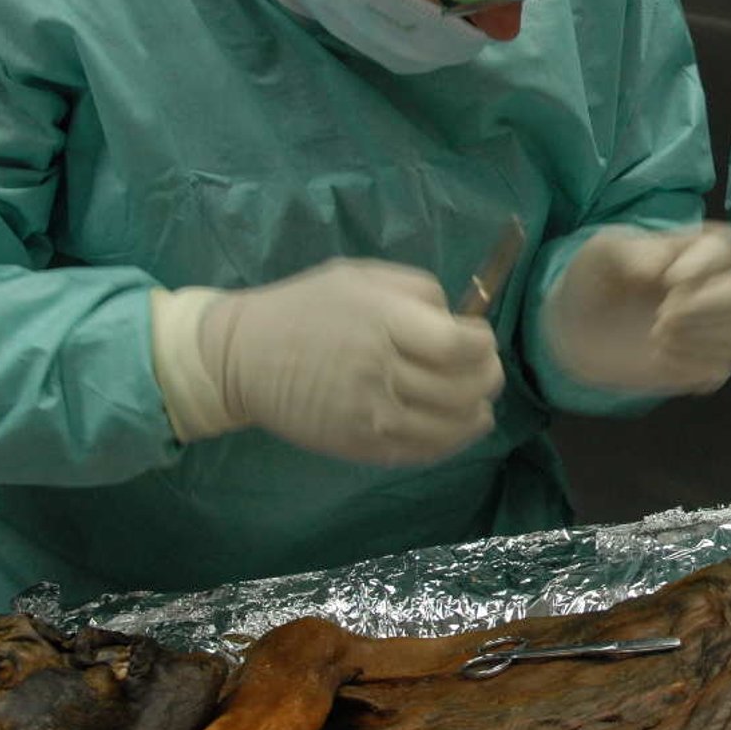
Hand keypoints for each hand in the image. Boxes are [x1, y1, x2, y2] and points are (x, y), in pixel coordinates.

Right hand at [150, 259, 503, 465]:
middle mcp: (381, 370)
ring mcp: (371, 414)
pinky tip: (456, 426)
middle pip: (464, 389)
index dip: (483, 344)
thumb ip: (419, 293)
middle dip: (487, 379)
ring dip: (476, 414)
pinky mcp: (362, 446)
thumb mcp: (362, 277)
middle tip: (484, 371)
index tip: (479, 339)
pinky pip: (424, 451)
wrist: (243, 356)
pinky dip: (451, 441)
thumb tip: (463, 322)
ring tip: (478, 403)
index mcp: (385, 321)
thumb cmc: (307, 308)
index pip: (461, 346)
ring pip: (452, 427)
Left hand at [542, 222, 730, 394]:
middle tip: (662, 317)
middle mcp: (712, 285)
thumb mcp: (602, 253)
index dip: (705, 264)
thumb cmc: (596, 280)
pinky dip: (694, 367)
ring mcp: (713, 326)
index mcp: (694, 250)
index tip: (667, 280)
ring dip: (698, 338)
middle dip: (705, 306)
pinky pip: (724, 366)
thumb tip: (659, 270)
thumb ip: (631, 250)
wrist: (576, 329)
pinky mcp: (705, 362)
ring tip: (656, 338)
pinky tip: (661, 359)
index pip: (726, 246)